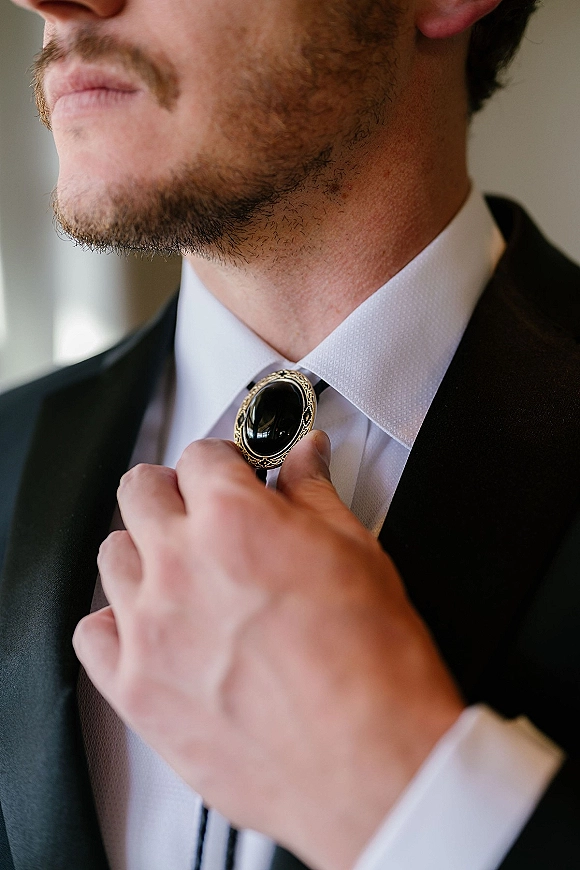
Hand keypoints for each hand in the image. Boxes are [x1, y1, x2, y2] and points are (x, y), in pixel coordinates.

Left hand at [73, 431, 463, 869]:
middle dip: (174, 492)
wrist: (369, 763)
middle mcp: (178, 566)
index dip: (223, 462)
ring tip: (184, 574)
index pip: (200, 455)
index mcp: (232, 521)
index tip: (234, 477)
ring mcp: (149, 629)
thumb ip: (315, 494)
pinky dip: (116, 623)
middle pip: (140, 490)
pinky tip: (153, 630)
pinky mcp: (136, 690)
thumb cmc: (372, 664)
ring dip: (145, 552)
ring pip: (113, 556)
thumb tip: (306, 459)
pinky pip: (92, 634)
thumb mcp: (356, 552)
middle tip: (205, 515)